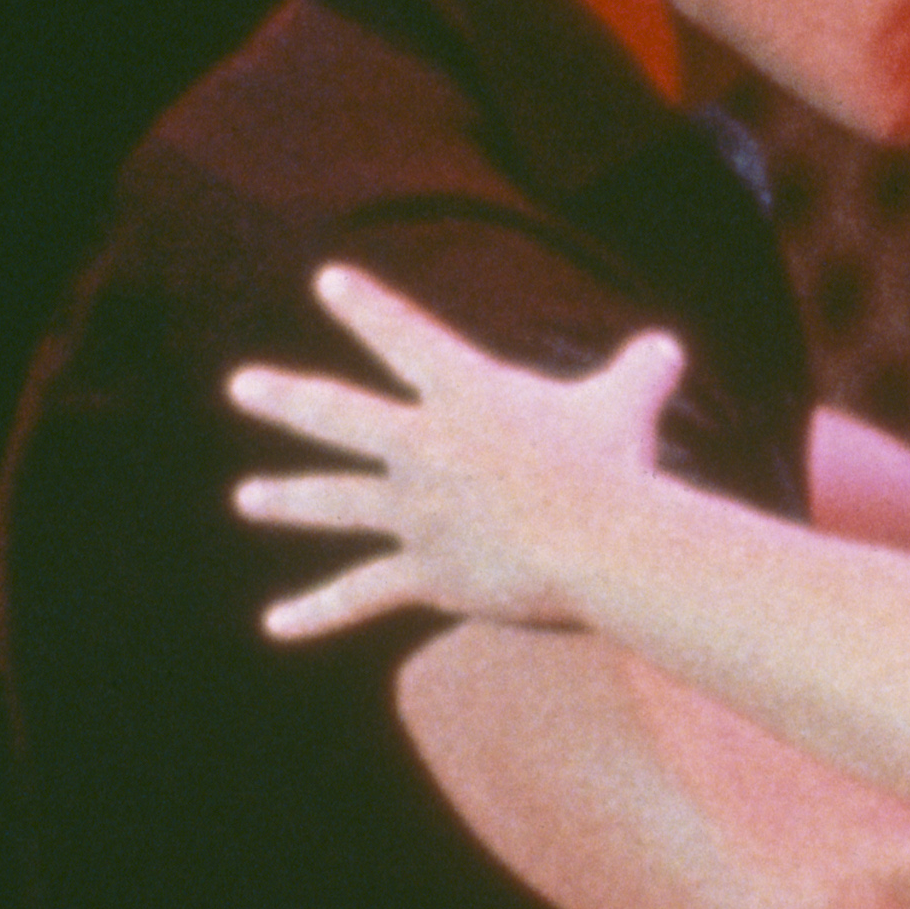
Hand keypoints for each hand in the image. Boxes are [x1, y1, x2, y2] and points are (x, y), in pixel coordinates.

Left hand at [228, 265, 686, 640]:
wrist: (596, 543)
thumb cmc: (616, 467)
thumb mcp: (628, 403)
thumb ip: (641, 370)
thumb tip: (667, 347)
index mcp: (465, 393)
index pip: (405, 336)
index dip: (366, 307)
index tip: (328, 283)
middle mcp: (423, 446)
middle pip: (339, 415)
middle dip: (287, 399)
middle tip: (242, 386)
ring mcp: (415, 511)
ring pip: (334, 500)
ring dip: (286, 497)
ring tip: (248, 498)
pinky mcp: (424, 573)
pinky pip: (359, 595)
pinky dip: (315, 613)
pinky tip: (273, 625)